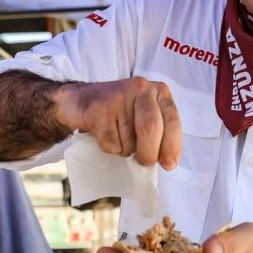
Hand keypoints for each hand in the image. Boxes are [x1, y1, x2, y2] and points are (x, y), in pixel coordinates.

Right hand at [53, 77, 181, 168]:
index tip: (169, 164)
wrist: (80, 99)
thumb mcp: (144, 113)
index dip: (172, 145)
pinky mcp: (99, 109)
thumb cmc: (118, 111)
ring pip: (129, 140)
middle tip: (144, 162)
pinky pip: (111, 143)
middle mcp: (141, 89)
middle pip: (151, 128)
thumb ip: (158, 130)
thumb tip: (166, 160)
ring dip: (125, 149)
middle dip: (149, 153)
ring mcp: (119, 97)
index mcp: (158, 91)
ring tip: (117, 135)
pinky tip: (104, 134)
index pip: (172, 120)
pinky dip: (109, 148)